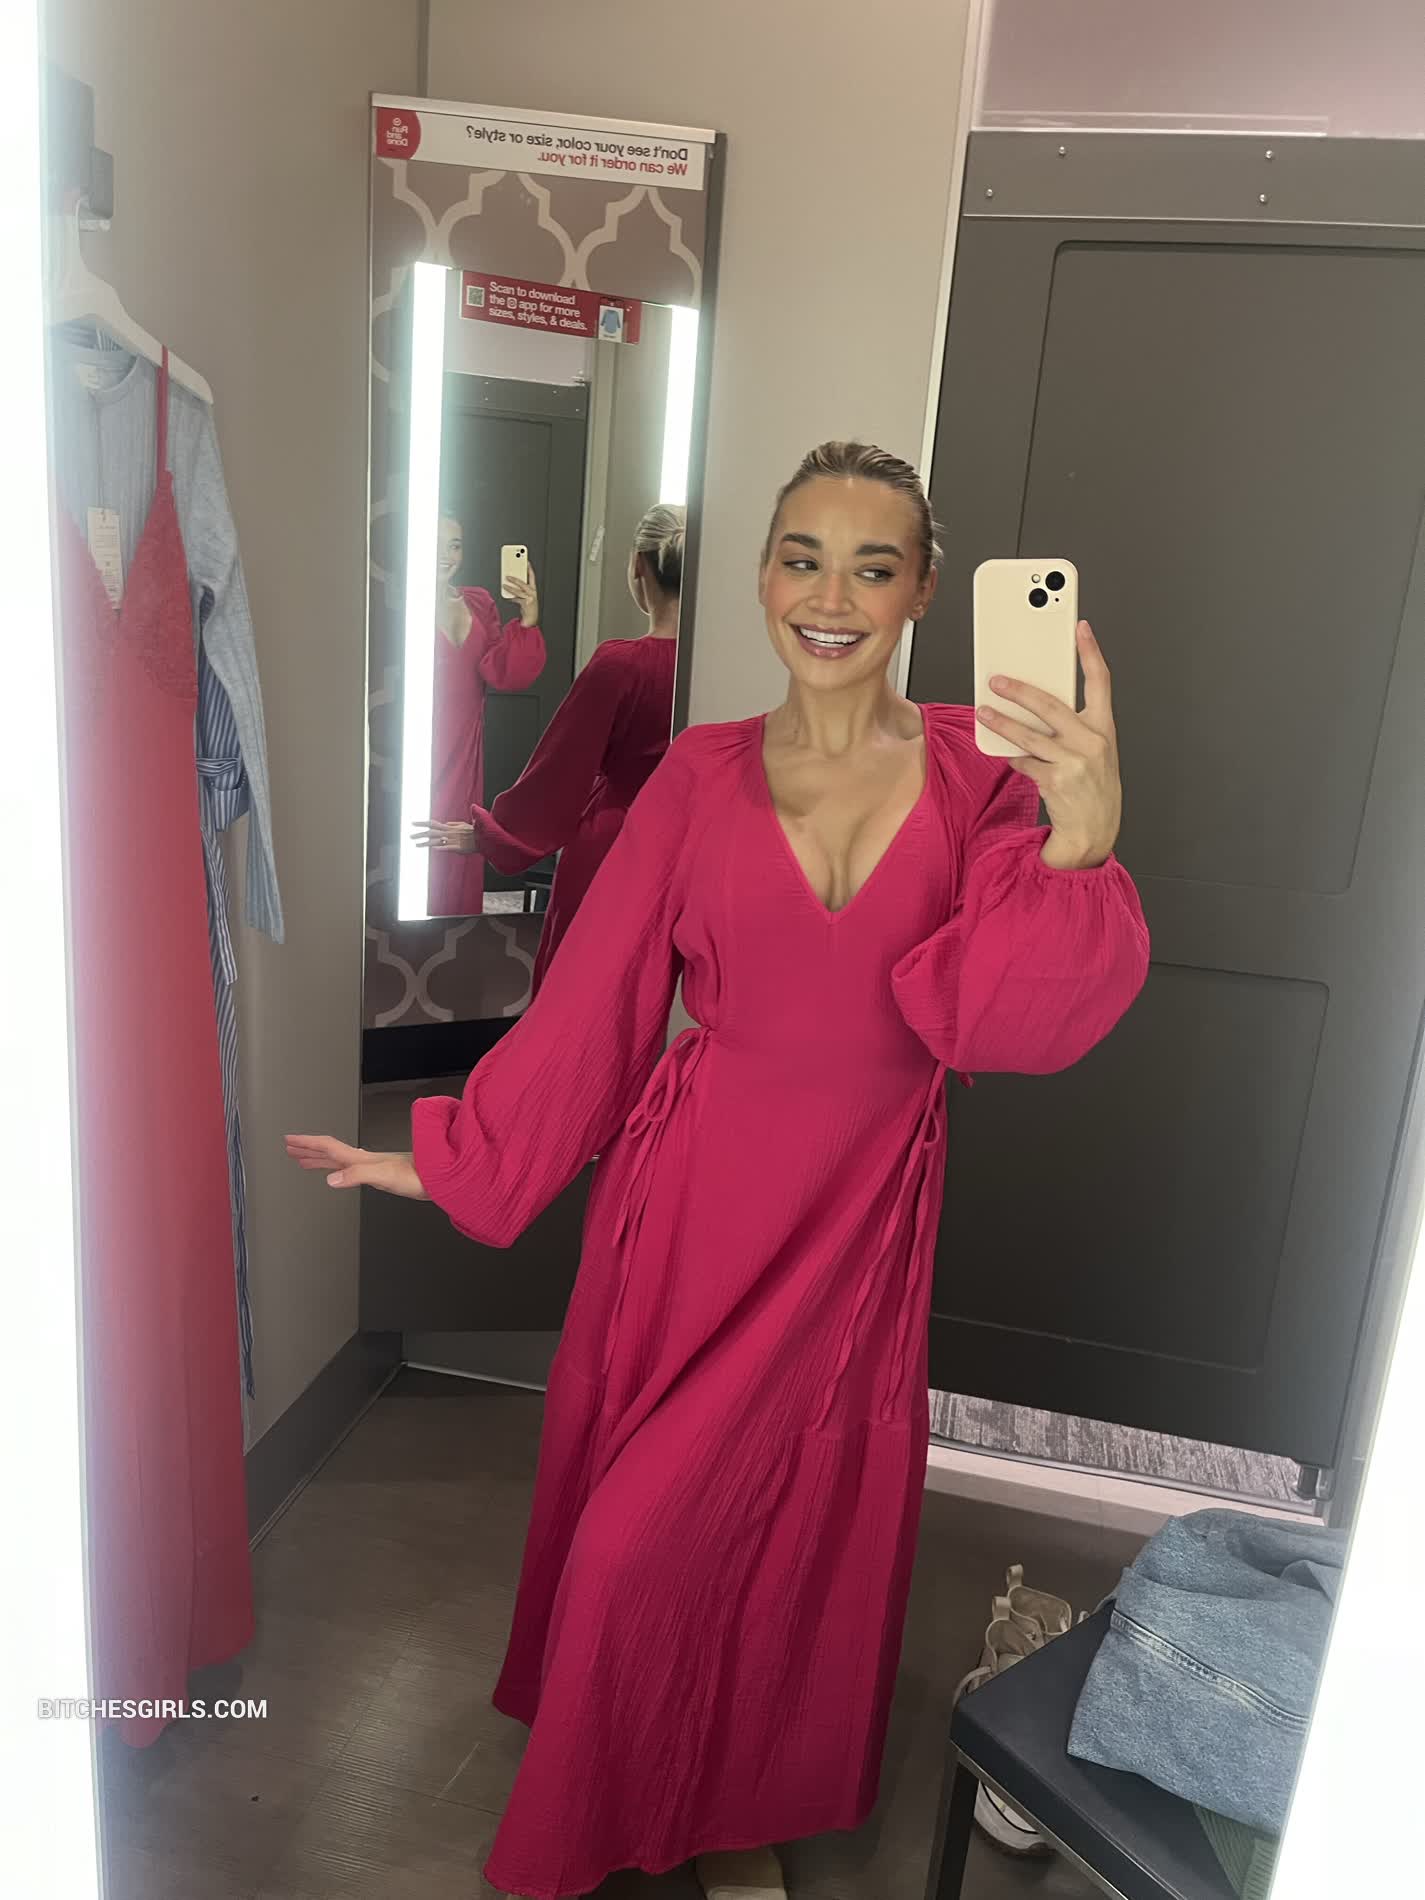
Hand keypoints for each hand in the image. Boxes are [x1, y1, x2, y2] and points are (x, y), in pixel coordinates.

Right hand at [285, 1135, 428, 1196]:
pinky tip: (340, 1172)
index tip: (289, 1139)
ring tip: (304, 1160)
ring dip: (320, 1158)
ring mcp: (374, 1166)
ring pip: (339, 1159)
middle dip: (308, 1149)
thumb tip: (330, 1180)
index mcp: (363, 1159)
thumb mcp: (385, 1177)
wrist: (443, 1177)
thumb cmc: (419, 1177)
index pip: (329, 1147)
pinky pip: (350, 1168)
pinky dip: (337, 1168)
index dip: (307, 1143)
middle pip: (330, 1152)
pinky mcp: (382, 1173)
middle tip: (290, 1147)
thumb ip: (358, 1176)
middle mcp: (366, 1160)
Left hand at [412, 819, 477, 854]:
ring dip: (426, 843)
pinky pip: (449, 847)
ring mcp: (453, 840)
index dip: (422, 823)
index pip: (432, 824)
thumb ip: (453, 824)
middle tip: (410, 836)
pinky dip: (442, 847)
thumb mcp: (462, 825)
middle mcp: (448, 833)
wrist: (483, 838)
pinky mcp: (458, 847)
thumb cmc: (473, 832)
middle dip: (420, 834)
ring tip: (416, 845)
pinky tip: (434, 849)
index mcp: (448, 828)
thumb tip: (445, 824)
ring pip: (437, 840)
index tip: (412, 823)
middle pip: (432, 832)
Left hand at [505, 561, 538, 626]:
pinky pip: (516, 598)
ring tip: (504, 585)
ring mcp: (529, 598)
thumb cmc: (529, 607)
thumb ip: (520, 591)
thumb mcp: (526, 596)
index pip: (532, 576)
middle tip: (507, 576)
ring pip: (518, 591)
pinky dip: (511, 597)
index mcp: (533, 589)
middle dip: (515, 579)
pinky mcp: (526, 603)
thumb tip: (511, 587)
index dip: (529, 568)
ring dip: (510, 588)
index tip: (526, 562)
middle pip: (523, 583)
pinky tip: (507, 596)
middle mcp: (532, 593)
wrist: (532, 619)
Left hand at [976, 621, 1121, 870]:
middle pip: (1051, 705)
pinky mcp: (1056, 780)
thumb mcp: (1094, 750)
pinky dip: (1014, 757)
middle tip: (998, 680)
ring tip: (984, 712)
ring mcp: (1074, 761)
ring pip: (1029, 735)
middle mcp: (1092, 741)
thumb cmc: (1093, 786)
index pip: (1100, 682)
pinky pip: (1024, 761)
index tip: (1081, 628)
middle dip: (1020, 691)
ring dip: (1002, 722)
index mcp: (1104, 728)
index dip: (1091, 652)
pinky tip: (1009, 755)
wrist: (1095, 830)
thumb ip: (1073, 726)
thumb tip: (1036, 703)